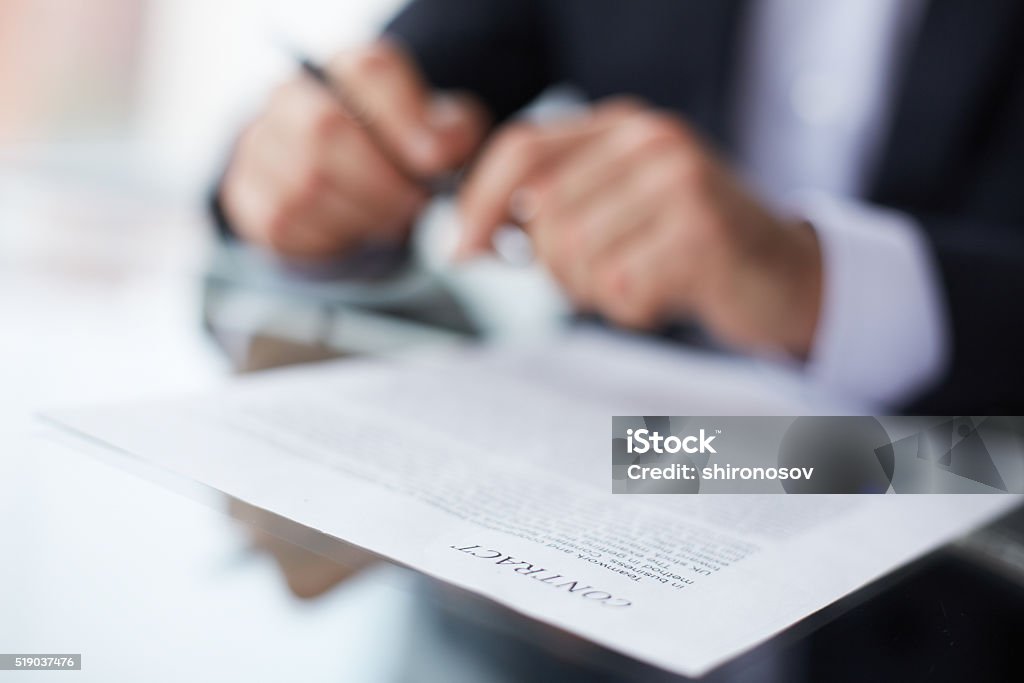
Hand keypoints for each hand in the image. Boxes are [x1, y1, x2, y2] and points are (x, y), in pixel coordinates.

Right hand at [221, 40, 487, 259]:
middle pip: (325, 129)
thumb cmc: (402, 152)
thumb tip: (436, 158)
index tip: (432, 162)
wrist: (348, 179)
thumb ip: (452, 138)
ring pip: (303, 184)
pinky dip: (328, 237)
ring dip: (357, 216)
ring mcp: (262, 142)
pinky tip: (352, 231)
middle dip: (379, 184)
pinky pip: (284, 222)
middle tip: (411, 209)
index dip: (405, 119)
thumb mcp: (442, 135)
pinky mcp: (247, 192)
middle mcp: (295, 94)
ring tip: (386, 222)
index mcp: (351, 68)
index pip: (372, 71)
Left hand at [457, 100, 821, 356]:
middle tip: (600, 281)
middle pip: (544, 216)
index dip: (479, 204)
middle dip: (557, 270)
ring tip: (640, 283)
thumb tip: (469, 240)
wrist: (785, 276)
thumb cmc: (691, 249)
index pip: (522, 150)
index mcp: (622, 127)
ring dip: (597, 293)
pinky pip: (620, 288)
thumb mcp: (619, 213)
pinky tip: (667, 296)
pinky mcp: (701, 230)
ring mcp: (679, 180)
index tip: (462, 251)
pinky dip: (633, 309)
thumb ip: (552, 214)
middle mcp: (650, 140)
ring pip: (575, 256)